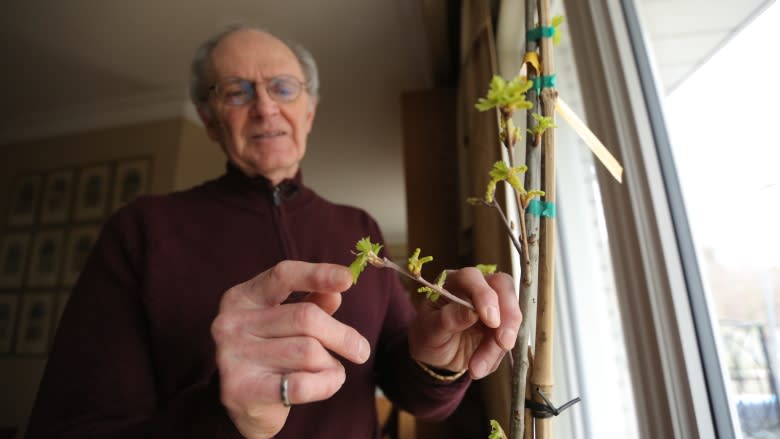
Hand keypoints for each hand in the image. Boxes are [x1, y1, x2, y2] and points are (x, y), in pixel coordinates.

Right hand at [211, 261, 370, 438]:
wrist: (244, 406)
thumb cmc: (271, 355)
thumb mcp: (287, 324)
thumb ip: (311, 304)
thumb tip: (336, 291)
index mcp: (241, 297)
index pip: (283, 275)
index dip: (317, 274)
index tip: (348, 278)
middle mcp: (230, 323)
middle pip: (305, 317)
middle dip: (342, 335)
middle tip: (361, 350)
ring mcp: (232, 356)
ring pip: (309, 352)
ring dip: (331, 363)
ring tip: (331, 369)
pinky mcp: (241, 390)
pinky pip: (302, 384)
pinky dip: (326, 384)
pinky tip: (331, 382)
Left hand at [408, 267, 520, 379]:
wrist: (435, 355)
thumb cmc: (428, 335)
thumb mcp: (429, 330)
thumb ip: (447, 319)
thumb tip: (471, 311)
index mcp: (453, 282)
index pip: (473, 278)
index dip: (485, 296)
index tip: (491, 320)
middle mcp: (476, 288)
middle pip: (503, 288)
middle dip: (508, 316)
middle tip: (503, 343)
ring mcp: (492, 305)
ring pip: (510, 317)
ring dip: (498, 346)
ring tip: (477, 367)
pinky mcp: (501, 324)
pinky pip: (508, 338)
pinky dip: (496, 356)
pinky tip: (480, 367)